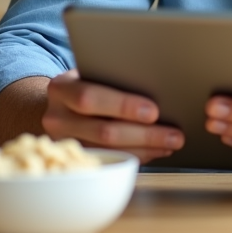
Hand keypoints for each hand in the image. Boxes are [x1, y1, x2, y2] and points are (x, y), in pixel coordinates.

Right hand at [42, 69, 184, 163]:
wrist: (59, 104)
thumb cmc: (85, 81)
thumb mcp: (91, 72)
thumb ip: (112, 77)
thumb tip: (156, 87)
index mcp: (61, 88)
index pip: (90, 97)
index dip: (123, 105)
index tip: (154, 111)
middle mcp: (57, 118)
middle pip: (104, 131)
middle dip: (144, 134)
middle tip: (174, 135)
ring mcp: (64, 143)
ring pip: (110, 151)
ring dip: (146, 148)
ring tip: (171, 143)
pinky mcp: (76, 158)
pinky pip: (111, 160)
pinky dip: (137, 155)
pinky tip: (156, 149)